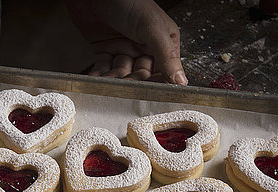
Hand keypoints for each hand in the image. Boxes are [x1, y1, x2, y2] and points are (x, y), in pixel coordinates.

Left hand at [66, 0, 186, 83]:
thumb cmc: (127, 0)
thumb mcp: (151, 27)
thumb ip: (166, 55)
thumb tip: (182, 80)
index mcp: (163, 40)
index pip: (164, 70)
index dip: (157, 83)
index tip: (150, 95)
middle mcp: (144, 46)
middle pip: (141, 75)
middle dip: (132, 81)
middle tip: (125, 86)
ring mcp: (124, 48)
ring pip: (121, 73)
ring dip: (114, 79)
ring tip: (107, 82)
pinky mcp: (105, 48)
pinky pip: (104, 67)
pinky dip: (99, 74)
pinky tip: (95, 79)